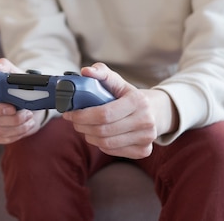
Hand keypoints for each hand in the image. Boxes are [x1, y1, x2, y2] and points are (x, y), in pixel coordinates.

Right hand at [0, 58, 45, 143]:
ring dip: (18, 127)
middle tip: (28, 114)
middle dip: (13, 120)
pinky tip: (25, 127)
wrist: (25, 99)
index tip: (13, 108)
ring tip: (30, 119)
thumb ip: (4, 67)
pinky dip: (16, 135)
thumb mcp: (13, 73)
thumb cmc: (16, 84)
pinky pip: (1, 139)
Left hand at [62, 62, 177, 158]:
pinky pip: (113, 151)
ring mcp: (147, 138)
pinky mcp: (144, 151)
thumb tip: (85, 71)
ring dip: (89, 136)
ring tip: (84, 127)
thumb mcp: (116, 81)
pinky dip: (100, 144)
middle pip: (103, 130)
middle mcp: (146, 121)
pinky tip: (98, 135)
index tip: (69, 113)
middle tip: (74, 121)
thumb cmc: (128, 95)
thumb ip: (100, 72)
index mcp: (138, 101)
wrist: (154, 111)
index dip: (82, 115)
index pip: (104, 114)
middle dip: (82, 126)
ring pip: (106, 143)